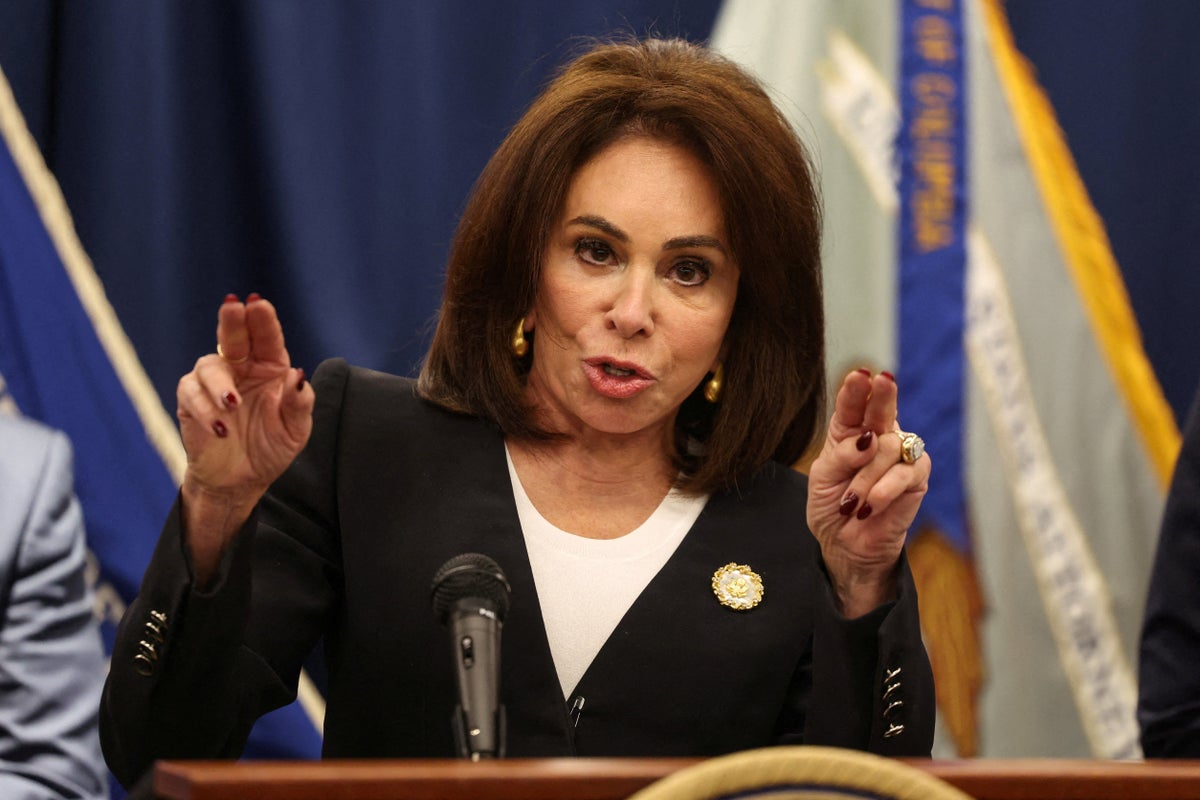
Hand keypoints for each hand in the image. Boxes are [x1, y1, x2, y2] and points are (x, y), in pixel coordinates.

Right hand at [175, 294, 313, 581]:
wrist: (241, 480)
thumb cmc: (271, 448)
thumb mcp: (295, 430)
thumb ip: (299, 403)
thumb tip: (297, 373)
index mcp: (271, 369)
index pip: (268, 339)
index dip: (263, 320)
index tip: (258, 303)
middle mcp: (241, 369)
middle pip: (234, 338)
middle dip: (232, 322)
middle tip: (232, 306)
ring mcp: (214, 383)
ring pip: (209, 366)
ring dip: (220, 383)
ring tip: (232, 404)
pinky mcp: (191, 401)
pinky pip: (191, 394)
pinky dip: (205, 409)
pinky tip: (221, 427)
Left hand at [806, 370, 930, 616]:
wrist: (846, 544)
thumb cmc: (833, 506)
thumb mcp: (823, 478)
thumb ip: (841, 455)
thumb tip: (868, 438)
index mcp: (849, 432)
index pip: (852, 406)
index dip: (855, 390)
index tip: (859, 374)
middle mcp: (878, 437)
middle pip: (882, 410)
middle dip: (882, 396)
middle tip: (883, 380)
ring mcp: (900, 456)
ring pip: (890, 448)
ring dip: (866, 478)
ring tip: (852, 503)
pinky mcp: (917, 478)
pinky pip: (905, 474)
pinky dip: (884, 490)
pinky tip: (869, 506)